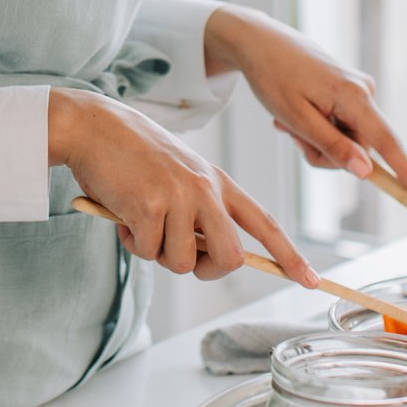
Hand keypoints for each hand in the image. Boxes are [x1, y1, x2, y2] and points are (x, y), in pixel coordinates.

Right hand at [48, 87, 318, 286]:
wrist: (94, 126)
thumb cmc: (131, 155)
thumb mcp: (178, 175)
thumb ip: (196, 210)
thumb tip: (200, 257)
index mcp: (217, 181)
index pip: (264, 222)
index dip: (289, 255)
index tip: (312, 280)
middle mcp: (205, 189)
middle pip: (230, 258)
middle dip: (205, 269)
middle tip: (177, 252)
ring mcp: (180, 197)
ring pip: (182, 262)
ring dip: (157, 252)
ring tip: (139, 219)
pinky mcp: (150, 206)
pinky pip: (148, 252)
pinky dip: (132, 242)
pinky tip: (123, 213)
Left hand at [205, 7, 406, 199]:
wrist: (259, 41)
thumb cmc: (273, 77)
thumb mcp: (297, 118)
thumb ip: (333, 146)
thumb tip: (367, 172)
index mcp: (355, 96)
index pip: (388, 143)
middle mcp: (364, 91)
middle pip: (358, 148)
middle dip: (323, 153)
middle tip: (291, 135)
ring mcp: (357, 90)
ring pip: (345, 140)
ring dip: (315, 140)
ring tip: (287, 120)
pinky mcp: (349, 91)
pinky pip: (339, 126)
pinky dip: (316, 127)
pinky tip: (292, 113)